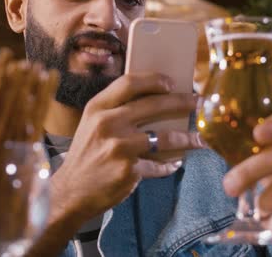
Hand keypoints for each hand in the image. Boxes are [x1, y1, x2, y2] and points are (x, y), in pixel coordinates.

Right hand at [51, 72, 203, 223]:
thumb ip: (115, 110)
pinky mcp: (129, 170)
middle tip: (199, 102)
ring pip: (164, 137)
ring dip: (187, 138)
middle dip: (182, 102)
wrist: (70, 192)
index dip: (154, 79)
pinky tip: (175, 164)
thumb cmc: (85, 154)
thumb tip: (155, 97)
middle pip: (153, 105)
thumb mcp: (91, 124)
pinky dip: (169, 165)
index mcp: (97, 108)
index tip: (172, 82)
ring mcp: (119, 147)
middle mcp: (107, 123)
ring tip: (200, 139)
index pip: (129, 83)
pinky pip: (158, 165)